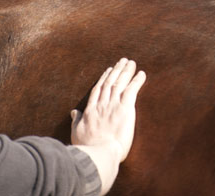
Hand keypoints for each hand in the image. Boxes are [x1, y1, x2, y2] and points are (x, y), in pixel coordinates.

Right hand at [71, 58, 145, 194]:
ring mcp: (113, 105)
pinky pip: (132, 90)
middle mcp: (102, 104)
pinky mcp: (125, 109)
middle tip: (122, 61)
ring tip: (131, 62)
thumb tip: (73, 112)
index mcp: (91, 110)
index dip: (104, 78)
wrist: (98, 154)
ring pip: (120, 83)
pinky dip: (137, 81)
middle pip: (110, 82)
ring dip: (126, 71)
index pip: (98, 89)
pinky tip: (142, 74)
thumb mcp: (77, 133)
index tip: (109, 70)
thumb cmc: (88, 148)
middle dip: (116, 70)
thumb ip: (76, 121)